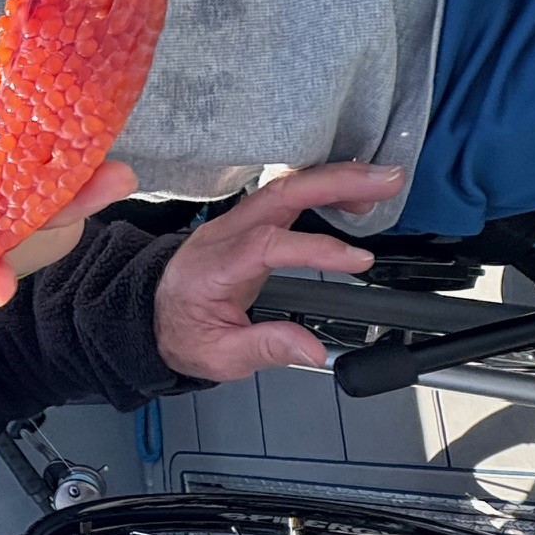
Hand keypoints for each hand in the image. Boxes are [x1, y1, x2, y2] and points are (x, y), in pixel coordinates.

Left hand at [153, 163, 406, 381]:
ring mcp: (232, 222)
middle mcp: (221, 235)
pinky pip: (284, 192)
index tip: (357, 260)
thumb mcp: (218, 356)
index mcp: (211, 267)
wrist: (149, 314)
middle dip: (337, 183)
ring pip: (285, 186)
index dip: (315, 248)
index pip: (266, 245)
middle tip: (385, 182)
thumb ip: (266, 348)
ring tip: (381, 183)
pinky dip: (321, 185)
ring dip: (335, 178)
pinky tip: (353, 193)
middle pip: (279, 194)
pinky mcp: (245, 221)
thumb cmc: (180, 332)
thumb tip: (312, 349)